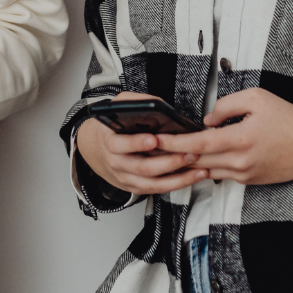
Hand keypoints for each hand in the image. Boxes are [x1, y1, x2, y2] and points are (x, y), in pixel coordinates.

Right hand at [76, 92, 207, 195]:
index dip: (137, 143)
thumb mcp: (118, 107)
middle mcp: (117, 163)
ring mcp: (126, 178)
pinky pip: (157, 190)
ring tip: (198, 169)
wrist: (94, 149)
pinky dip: (176, 185)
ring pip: (153, 184)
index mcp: (110, 142)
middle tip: (188, 154)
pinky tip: (192, 177)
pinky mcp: (135, 187)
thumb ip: (136, 102)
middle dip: (168, 162)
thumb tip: (159, 105)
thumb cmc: (111, 127)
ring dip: (178, 178)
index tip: (154, 139)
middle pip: (143, 167)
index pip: (121, 144)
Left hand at [155, 88, 292, 186]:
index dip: (173, 143)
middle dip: (173, 155)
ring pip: (207, 171)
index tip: (155, 140)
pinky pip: (222, 175)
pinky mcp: (250, 181)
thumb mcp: (256, 98)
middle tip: (153, 147)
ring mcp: (245, 174)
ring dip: (189, 163)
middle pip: (197, 162)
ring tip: (169, 153)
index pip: (197, 144)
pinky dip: (208, 166)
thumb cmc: (287, 117)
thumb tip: (206, 120)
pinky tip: (196, 159)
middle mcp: (240, 162)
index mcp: (240, 139)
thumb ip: (226, 106)